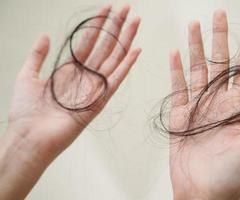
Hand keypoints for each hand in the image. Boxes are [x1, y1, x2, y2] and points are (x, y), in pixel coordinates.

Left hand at [0, 4, 140, 199]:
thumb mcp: (27, 75)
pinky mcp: (99, 100)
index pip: (88, 41)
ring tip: (135, 22)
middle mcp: (84, 76)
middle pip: (105, 46)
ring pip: (114, 58)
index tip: (107, 9)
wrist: (29, 137)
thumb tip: (45, 35)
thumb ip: (38, 55)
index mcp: (68, 69)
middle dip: (116, 26)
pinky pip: (116, 79)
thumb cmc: (26, 111)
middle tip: (127, 9)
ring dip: (125, 40)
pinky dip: (127, 65)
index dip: (98, 24)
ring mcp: (93, 87)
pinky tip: (136, 50)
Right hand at [169, 10, 239, 199]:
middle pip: (219, 62)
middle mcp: (218, 102)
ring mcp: (197, 107)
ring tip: (192, 26)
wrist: (202, 192)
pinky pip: (178, 87)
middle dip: (218, 37)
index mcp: (238, 107)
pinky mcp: (180, 115)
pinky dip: (175, 70)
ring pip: (196, 69)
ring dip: (194, 48)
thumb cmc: (232, 175)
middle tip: (217, 14)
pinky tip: (175, 54)